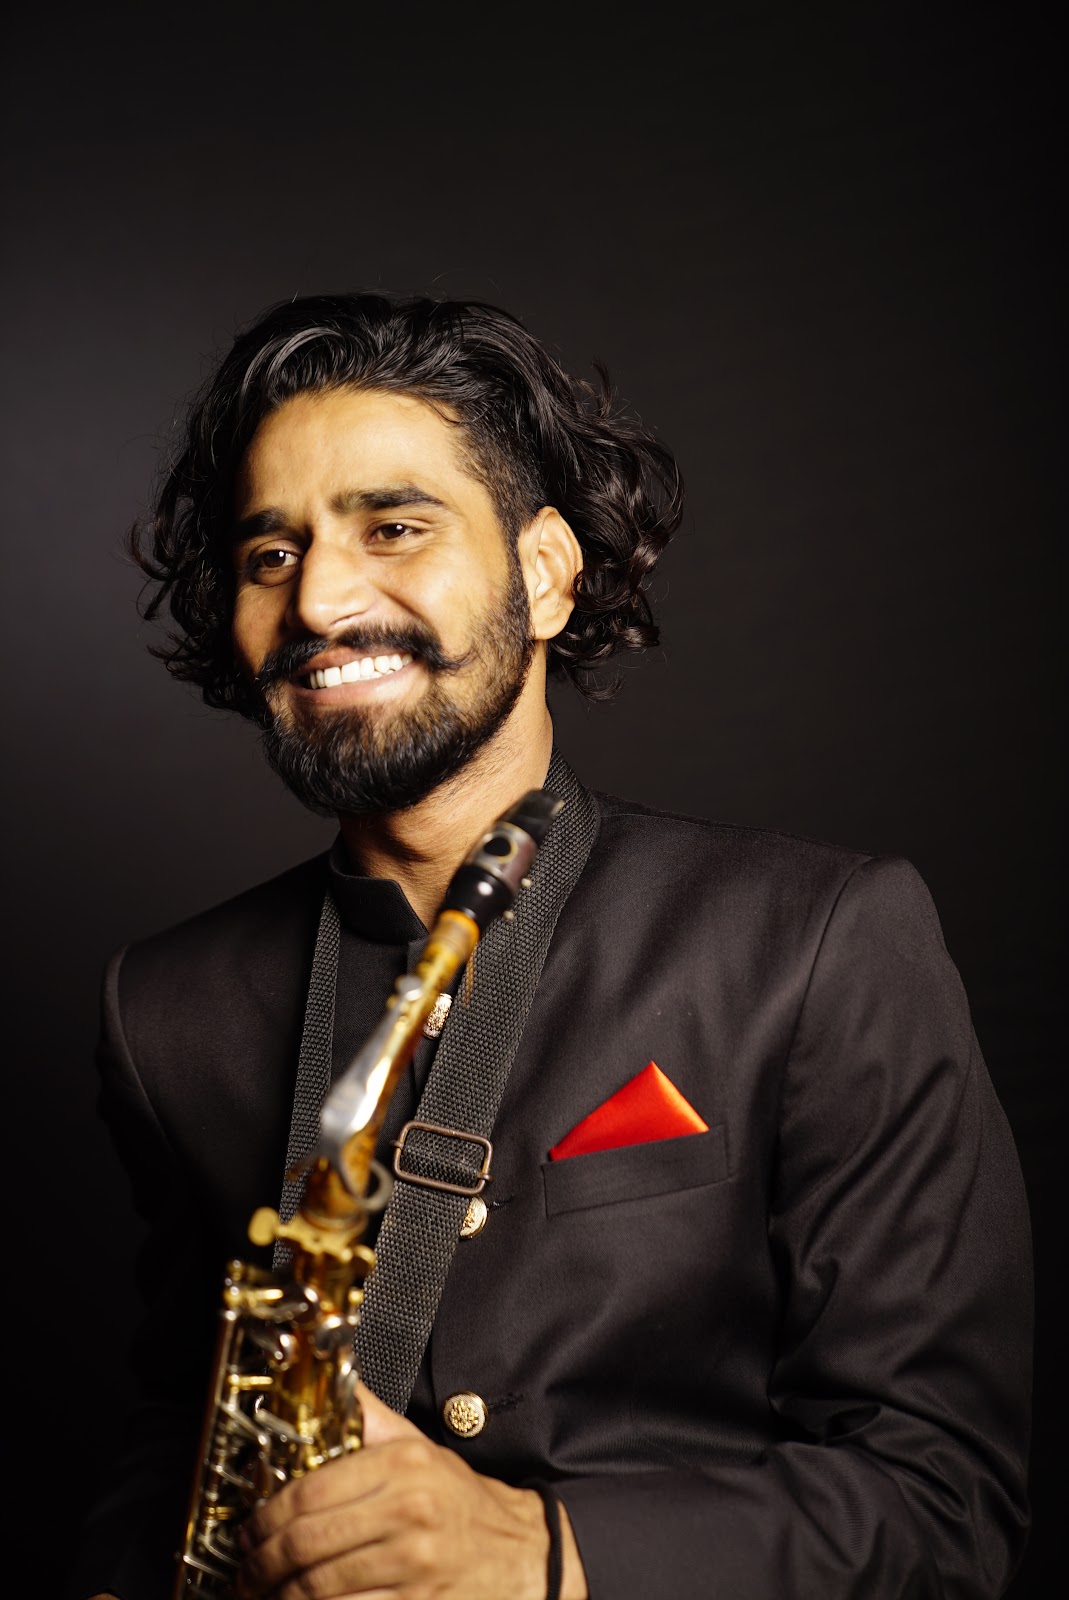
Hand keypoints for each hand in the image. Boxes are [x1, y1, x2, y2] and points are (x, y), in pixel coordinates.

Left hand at [235, 1382, 554, 1598]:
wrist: (528, 1554)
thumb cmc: (463, 1502)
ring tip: (261, 1597)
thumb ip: (374, 1421)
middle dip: (261, 1566)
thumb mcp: (422, 1450)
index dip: (264, 1519)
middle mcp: (408, 1512)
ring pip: (320, 1588)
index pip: (310, 1493)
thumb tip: (338, 1380)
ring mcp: (414, 1565)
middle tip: (243, 1575)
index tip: (247, 1534)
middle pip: (307, 1544)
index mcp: (403, 1466)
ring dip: (279, 1597)